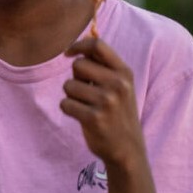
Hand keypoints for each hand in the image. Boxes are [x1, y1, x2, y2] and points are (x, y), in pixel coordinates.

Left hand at [61, 37, 146, 170]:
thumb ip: (102, 65)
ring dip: (71, 96)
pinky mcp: (94, 118)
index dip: (78, 45)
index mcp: (124, 72)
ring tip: (87, 106)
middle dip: (76, 77)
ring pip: (68, 85)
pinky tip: (82, 117)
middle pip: (78, 65)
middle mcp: (118, 84)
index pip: (97, 45)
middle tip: (87, 93)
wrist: (127, 148)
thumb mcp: (119, 85)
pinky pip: (65, 103)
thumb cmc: (117, 112)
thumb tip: (78, 45)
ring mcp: (107, 101)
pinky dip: (68, 109)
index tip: (68, 54)